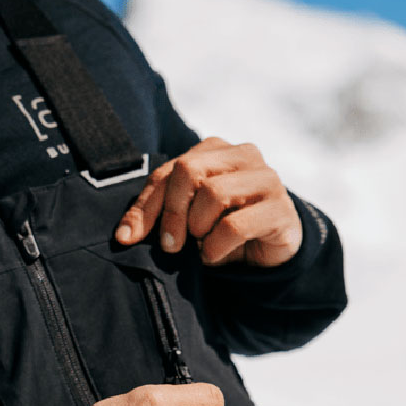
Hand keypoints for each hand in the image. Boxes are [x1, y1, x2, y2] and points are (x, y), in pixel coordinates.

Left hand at [115, 137, 302, 266]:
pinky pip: (235, 225)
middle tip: (169, 245)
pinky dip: (216, 246)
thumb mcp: (186, 218)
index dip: (144, 206)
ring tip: (200, 244)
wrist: (269, 251)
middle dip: (172, 213)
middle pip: (188, 171)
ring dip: (198, 228)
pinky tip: (213, 255)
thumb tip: (125, 235)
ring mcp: (266, 179)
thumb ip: (158, 215)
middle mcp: (242, 155)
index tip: (128, 237)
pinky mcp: (280, 209)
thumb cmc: (222, 228)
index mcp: (214, 150)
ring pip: (213, 193)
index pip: (168, 171)